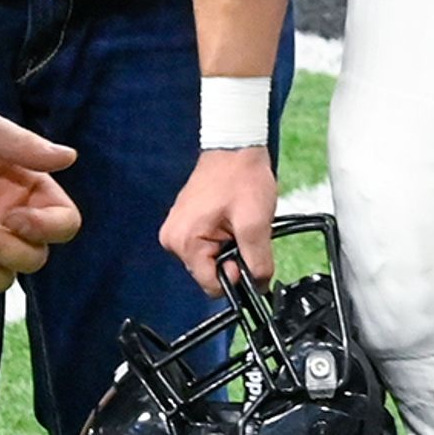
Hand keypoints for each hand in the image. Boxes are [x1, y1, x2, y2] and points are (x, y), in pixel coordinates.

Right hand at [164, 144, 276, 296]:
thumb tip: (259, 287)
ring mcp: (177, 231)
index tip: (247, 255)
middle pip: (209, 273)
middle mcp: (173, 240)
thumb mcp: (255, 223)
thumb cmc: (241, 177)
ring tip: (237, 223)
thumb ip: (257, 262)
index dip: (235, 277)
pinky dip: (223, 239)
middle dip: (232, 260)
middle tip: (244, 233)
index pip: (211, 285)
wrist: (236, 147)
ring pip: (210, 261)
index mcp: (184, 241)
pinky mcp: (185, 224)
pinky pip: (207, 246)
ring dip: (229, 249)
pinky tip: (231, 220)